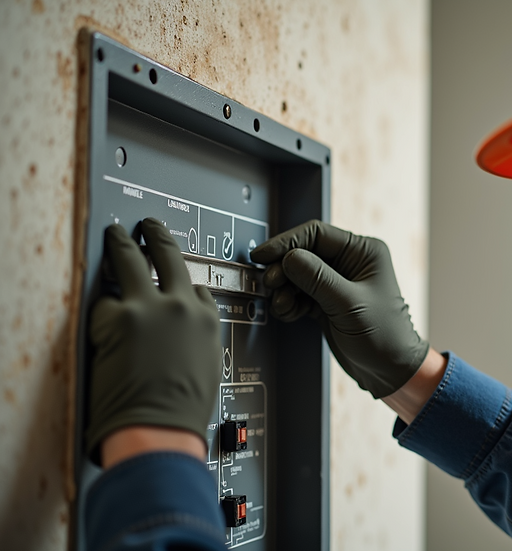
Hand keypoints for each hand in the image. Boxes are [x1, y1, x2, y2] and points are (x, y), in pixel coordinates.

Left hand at [86, 218, 220, 462]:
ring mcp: (151, 308)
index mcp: (209, 323)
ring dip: (121, 243)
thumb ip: (195, 341)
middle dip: (157, 237)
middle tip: (149, 226)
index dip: (183, 283)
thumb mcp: (207, 370)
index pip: (199, 289)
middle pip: (169, 257)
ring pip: (132, 260)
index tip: (175, 279)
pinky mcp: (119, 317)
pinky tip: (100, 318)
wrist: (158, 431)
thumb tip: (181, 336)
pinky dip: (100, 310)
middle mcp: (184, 307)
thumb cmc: (181, 414)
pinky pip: (104, 301)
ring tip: (114, 233)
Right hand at [250, 220, 428, 398]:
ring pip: (297, 274)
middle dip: (283, 269)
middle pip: (303, 253)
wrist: (390, 370)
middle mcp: (350, 262)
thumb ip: (317, 279)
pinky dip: (289, 302)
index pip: (317, 234)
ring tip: (282, 304)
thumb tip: (287, 257)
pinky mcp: (326, 301)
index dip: (286, 243)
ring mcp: (336, 282)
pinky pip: (298, 293)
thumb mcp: (349, 304)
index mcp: (363, 252)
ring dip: (284, 289)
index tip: (264, 255)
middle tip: (271, 284)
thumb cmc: (385, 336)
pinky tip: (289, 312)